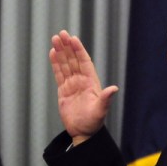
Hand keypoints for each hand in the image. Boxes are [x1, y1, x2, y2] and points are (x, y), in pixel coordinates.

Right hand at [49, 30, 118, 144]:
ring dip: (60, 52)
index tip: (73, 39)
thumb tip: (114, 88)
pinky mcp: (63, 91)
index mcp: (91, 81)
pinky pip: (59, 74)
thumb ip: (105, 99)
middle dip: (67, 47)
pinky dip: (55, 64)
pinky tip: (53, 53)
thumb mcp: (100, 110)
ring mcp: (71, 84)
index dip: (78, 50)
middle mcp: (81, 80)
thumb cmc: (93, 122)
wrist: (83, 132)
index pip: (84, 61)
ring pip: (65, 64)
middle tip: (61, 34)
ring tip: (55, 39)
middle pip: (73, 59)